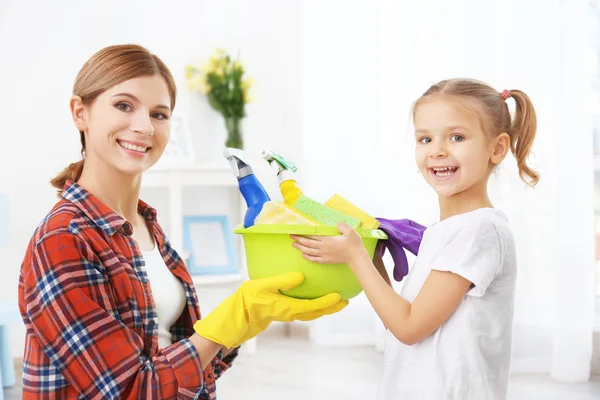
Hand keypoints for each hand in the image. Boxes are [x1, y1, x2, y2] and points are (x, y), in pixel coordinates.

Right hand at [193, 272, 347, 348]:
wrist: (239, 313)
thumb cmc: (249, 298)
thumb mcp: (264, 286)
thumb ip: (282, 281)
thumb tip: (300, 278)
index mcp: (288, 308)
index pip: (313, 306)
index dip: (327, 302)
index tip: (339, 297)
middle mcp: (291, 313)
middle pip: (317, 312)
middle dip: (332, 307)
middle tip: (346, 301)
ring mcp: (288, 314)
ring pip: (312, 313)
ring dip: (325, 308)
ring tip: (336, 300)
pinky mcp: (285, 311)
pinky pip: (304, 310)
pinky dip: (315, 306)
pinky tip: (316, 300)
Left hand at [290, 222, 368, 265]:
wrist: (356, 257)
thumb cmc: (353, 244)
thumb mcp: (350, 231)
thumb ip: (342, 226)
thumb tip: (337, 224)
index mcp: (328, 239)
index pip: (312, 236)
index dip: (303, 234)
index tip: (296, 232)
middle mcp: (323, 247)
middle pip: (308, 243)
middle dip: (298, 240)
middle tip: (291, 237)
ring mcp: (324, 255)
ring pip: (309, 251)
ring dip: (300, 248)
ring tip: (294, 245)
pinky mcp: (326, 260)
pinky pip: (314, 259)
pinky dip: (307, 257)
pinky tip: (303, 255)